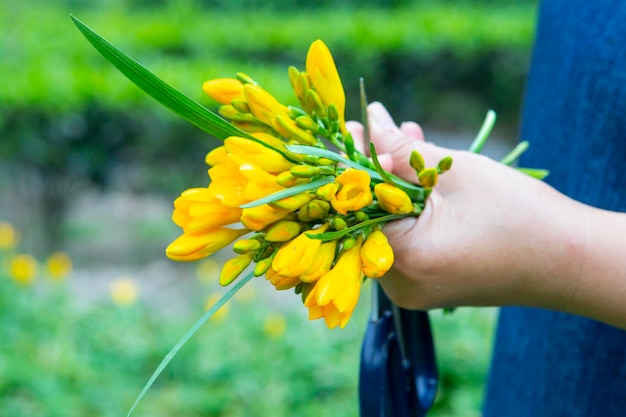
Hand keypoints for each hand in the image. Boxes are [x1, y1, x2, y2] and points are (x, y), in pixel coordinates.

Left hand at [349, 102, 587, 311]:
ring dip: (397, 181)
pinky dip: (411, 205)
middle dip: (377, 167)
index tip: (352, 128)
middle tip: (377, 127)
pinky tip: (422, 169)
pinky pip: (408, 239)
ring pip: (391, 223)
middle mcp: (400, 284)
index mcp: (404, 261)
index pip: (358, 205)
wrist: (570, 262)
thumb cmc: (519, 214)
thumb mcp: (454, 173)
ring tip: (409, 137)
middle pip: (371, 214)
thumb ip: (400, 149)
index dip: (353, 163)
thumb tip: (366, 122)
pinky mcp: (429, 284)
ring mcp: (414, 289)